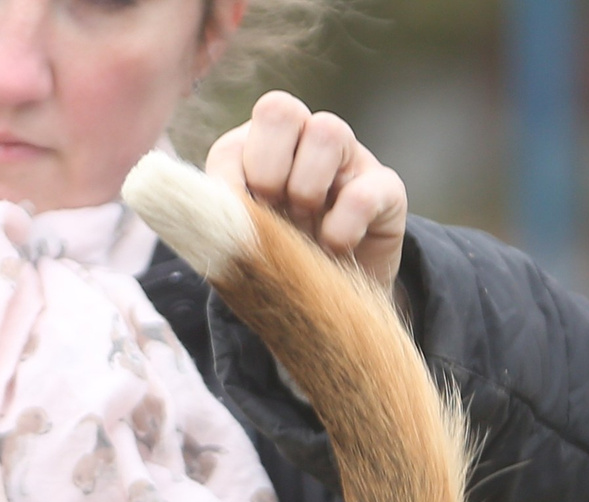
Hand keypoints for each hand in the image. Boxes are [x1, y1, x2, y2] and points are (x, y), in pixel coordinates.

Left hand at [206, 91, 407, 291]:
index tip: (234, 217)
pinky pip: (366, 190)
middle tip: (272, 211)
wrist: (326, 304)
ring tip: (304, 226)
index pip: (233, 136)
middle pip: (279, 110)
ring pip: (327, 130)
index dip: (230, 177)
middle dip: (266, 171)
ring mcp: (349, 159)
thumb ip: (220, 217)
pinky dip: (343, 226)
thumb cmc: (274, 263)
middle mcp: (304, 141)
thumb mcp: (239, 243)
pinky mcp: (387, 190)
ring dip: (305, 188)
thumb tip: (201, 206)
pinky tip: (335, 247)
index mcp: (257, 149)